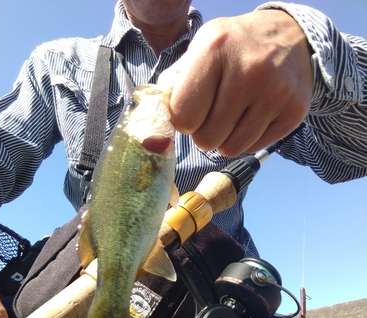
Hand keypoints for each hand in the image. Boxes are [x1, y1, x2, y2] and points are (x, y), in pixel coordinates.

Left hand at [159, 9, 312, 155]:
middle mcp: (248, 69)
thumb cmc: (234, 48)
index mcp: (215, 49)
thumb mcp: (201, 50)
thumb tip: (154, 124)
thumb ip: (174, 84)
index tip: (193, 109)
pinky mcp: (294, 110)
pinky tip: (254, 115)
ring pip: (231, 148)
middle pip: (206, 138)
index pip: (183, 116)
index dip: (184, 119)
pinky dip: (249, 138)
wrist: (291, 36)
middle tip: (214, 114)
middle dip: (204, 133)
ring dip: (226, 139)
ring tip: (233, 116)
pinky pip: (254, 147)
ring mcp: (275, 91)